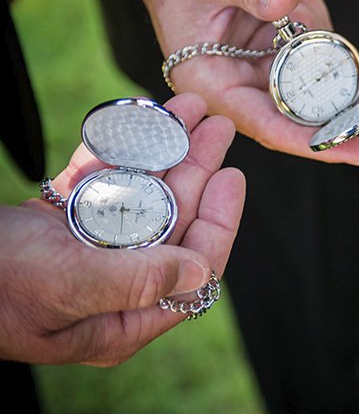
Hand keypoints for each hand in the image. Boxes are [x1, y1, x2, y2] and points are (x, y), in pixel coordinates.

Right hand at [0, 93, 245, 365]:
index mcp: (121, 319)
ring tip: (183, 109)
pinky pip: (98, 182)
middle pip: (171, 222)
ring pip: (139, 194)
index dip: (218, 221)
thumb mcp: (66, 286)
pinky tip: (135, 119)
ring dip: (162, 151)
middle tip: (215, 124)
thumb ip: (135, 280)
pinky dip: (115, 151)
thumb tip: (200, 271)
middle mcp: (111, 286)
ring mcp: (84, 252)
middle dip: (195, 171)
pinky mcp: (56, 224)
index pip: (192, 269)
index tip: (232, 176)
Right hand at [68, 0, 358, 164]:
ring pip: (313, 72)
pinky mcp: (272, 48)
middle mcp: (235, 83)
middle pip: (301, 108)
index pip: (267, 124)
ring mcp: (257, 67)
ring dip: (323, 33)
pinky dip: (314, 13)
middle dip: (347, 95)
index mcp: (209, 82)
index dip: (313, 140)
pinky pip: (312, 41)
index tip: (356, 150)